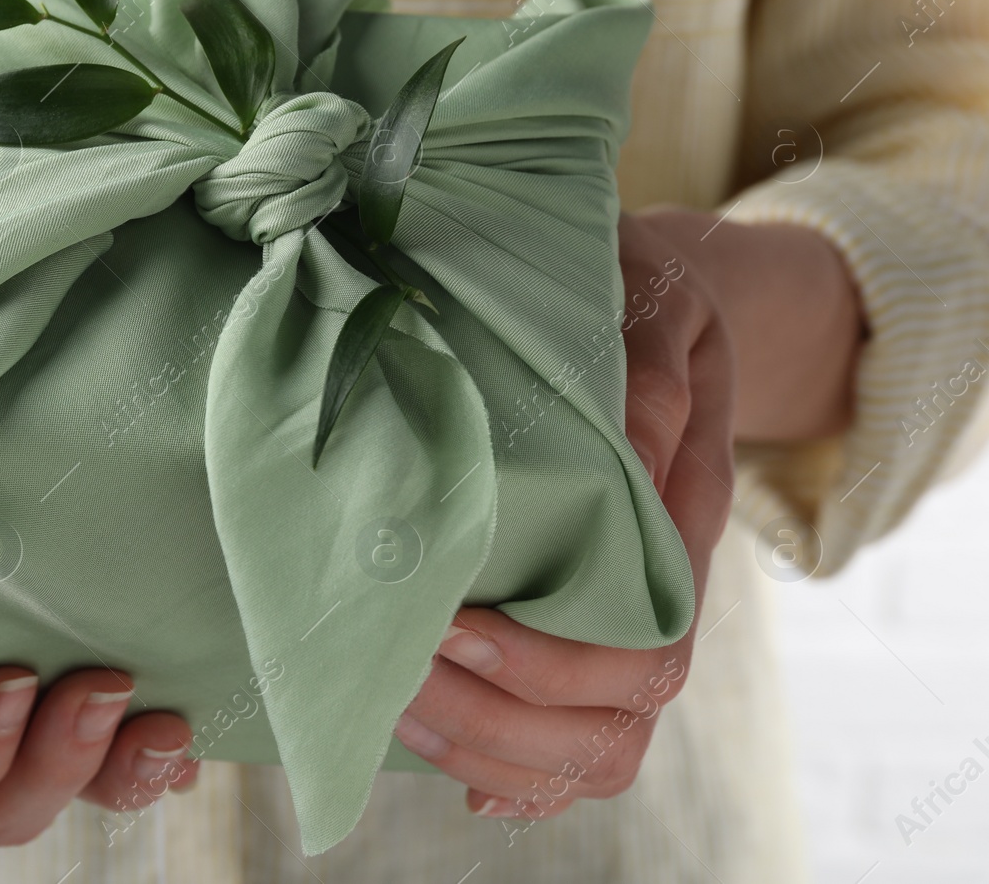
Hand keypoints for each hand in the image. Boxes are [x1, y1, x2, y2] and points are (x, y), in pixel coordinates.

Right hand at [0, 604, 198, 843]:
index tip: (11, 677)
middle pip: (10, 806)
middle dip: (62, 766)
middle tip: (105, 682)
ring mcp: (28, 695)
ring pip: (83, 782)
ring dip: (128, 769)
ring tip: (167, 721)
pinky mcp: (81, 645)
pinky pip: (131, 727)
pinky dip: (166, 737)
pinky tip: (198, 701)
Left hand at [392, 210, 861, 820]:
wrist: (659, 310)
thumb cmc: (645, 303)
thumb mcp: (655, 308)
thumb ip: (648, 375)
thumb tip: (632, 451)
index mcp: (683, 523)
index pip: (646, 641)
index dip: (547, 659)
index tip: (450, 622)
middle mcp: (662, 592)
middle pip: (618, 717)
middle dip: (500, 714)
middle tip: (398, 673)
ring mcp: (627, 624)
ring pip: (594, 749)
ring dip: (493, 749)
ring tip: (398, 713)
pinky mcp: (587, 633)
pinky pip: (574, 743)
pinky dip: (518, 776)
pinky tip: (455, 770)